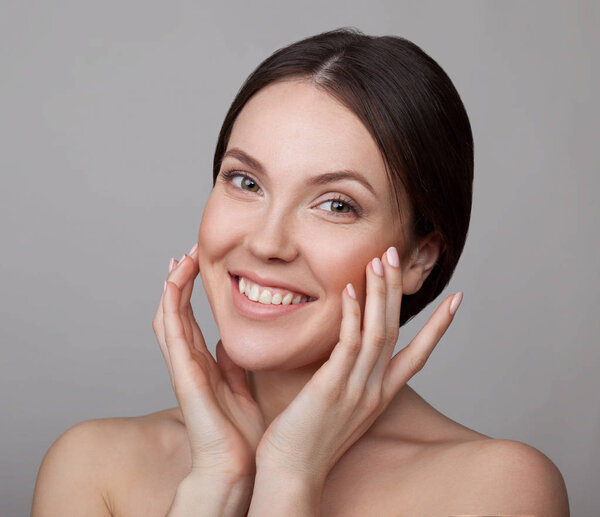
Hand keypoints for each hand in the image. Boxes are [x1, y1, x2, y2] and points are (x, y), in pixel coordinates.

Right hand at [152, 243, 265, 482]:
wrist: (237, 466)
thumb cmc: (240, 434)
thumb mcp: (241, 389)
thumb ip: (232, 367)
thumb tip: (228, 343)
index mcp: (204, 363)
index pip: (191, 318)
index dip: (191, 290)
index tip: (199, 262)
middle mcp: (189, 361)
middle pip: (177, 312)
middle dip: (180, 279)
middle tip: (187, 251)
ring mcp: (183, 367)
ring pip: (169, 317)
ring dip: (172, 286)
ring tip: (179, 259)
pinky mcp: (184, 374)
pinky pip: (172, 334)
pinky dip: (170, 307)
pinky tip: (172, 283)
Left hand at [254, 246, 462, 484]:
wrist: (292, 476)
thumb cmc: (308, 441)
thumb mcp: (338, 408)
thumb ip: (345, 379)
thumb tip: (341, 355)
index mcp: (379, 394)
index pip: (418, 355)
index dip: (438, 327)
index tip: (456, 299)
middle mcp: (375, 389)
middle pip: (396, 330)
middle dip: (397, 290)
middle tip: (396, 254)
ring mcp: (356, 388)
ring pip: (378, 331)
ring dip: (380, 293)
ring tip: (380, 259)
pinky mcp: (333, 387)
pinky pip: (348, 343)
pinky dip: (352, 314)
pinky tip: (348, 290)